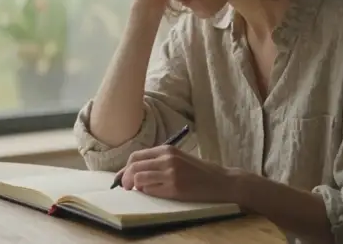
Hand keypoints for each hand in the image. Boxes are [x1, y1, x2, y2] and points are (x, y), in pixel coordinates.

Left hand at [119, 145, 236, 203]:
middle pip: (134, 166)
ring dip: (135, 186)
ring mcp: (170, 173)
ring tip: (139, 190)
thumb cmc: (198, 171)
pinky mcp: (174, 188)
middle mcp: (167, 159)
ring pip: (138, 178)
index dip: (125, 168)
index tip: (122, 176)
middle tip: (126, 186)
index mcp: (167, 149)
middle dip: (125, 178)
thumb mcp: (178, 158)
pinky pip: (150, 190)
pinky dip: (147, 192)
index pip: (136, 156)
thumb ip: (158, 161)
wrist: (220, 181)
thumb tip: (134, 171)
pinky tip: (153, 193)